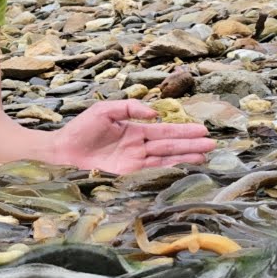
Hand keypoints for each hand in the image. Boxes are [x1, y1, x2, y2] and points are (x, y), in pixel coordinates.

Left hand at [54, 100, 214, 173]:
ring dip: (185, 155)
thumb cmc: (82, 127)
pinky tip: (183, 164)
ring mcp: (134, 158)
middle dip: (190, 143)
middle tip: (212, 143)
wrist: (64, 148)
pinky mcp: (128, 170)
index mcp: (135, 128)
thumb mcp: (105, 110)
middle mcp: (138, 144)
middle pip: (169, 143)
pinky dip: (168, 166)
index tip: (202, 129)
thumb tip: (154, 113)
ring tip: (205, 155)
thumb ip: (130, 107)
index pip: (164, 129)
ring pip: (165, 156)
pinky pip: (151, 167)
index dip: (183, 130)